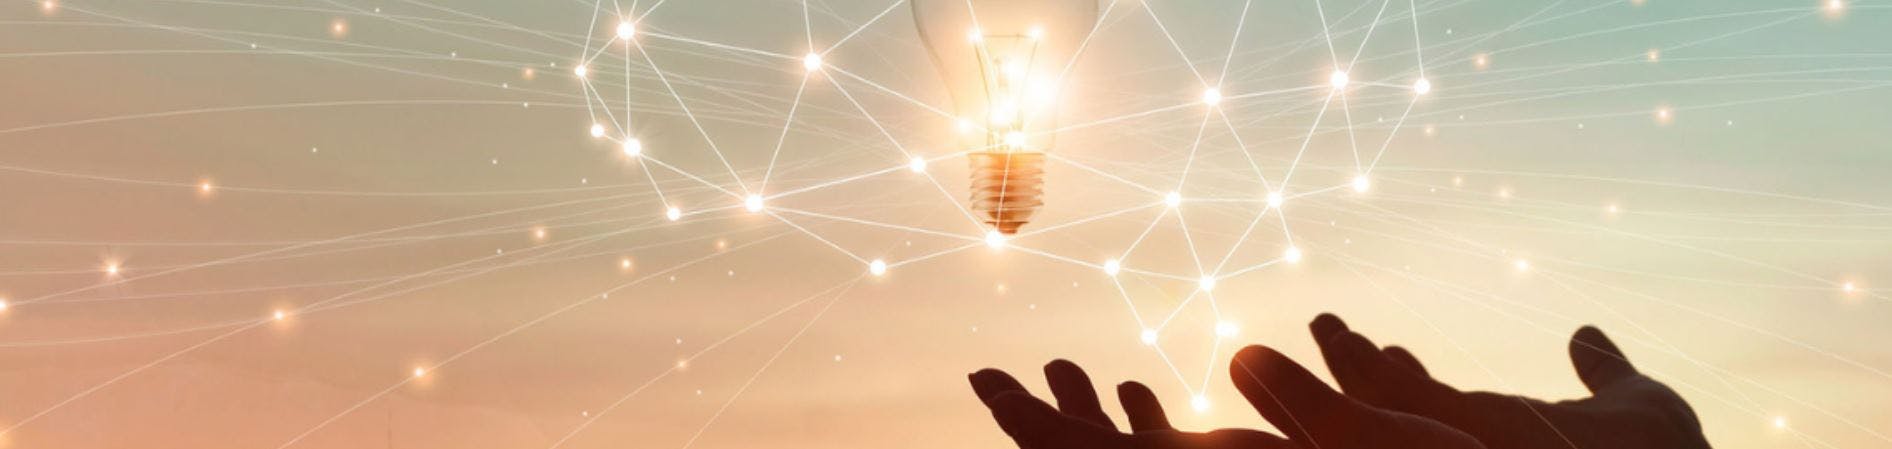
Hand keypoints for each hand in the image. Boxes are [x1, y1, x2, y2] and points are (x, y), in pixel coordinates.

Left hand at [967, 353, 1484, 448]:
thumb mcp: (1375, 446)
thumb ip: (1305, 407)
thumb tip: (1241, 355)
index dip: (1029, 423)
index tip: (982, 380)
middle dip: (1044, 421)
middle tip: (994, 376)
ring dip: (1089, 423)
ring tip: (1066, 372)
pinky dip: (1140, 433)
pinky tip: (1138, 398)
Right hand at [1303, 314, 1710, 448]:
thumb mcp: (1638, 406)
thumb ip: (1604, 373)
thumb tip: (1587, 336)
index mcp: (1508, 439)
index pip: (1437, 410)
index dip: (1403, 378)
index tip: (1388, 345)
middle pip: (1395, 411)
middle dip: (1353, 370)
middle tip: (1326, 323)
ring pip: (1384, 408)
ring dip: (1346, 367)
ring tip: (1325, 323)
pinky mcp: (1472, 440)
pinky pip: (1396, 408)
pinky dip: (1365, 373)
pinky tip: (1351, 343)